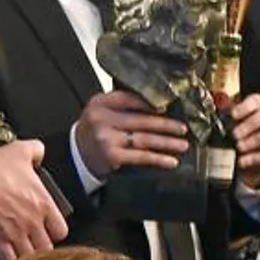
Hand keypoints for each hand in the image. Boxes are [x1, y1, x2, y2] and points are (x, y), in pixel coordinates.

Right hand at [0, 139, 66, 259]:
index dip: (54, 231)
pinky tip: (5, 259)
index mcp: (43, 203)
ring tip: (20, 253)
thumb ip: (37, 150)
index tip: (47, 228)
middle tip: (33, 242)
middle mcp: (33, 223)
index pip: (61, 230)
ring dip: (25, 256)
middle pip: (46, 248)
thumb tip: (40, 154)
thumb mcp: (20, 149)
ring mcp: (15, 234)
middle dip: (41, 246)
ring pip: (29, 257)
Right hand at [75, 90, 189, 178]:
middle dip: (166, 125)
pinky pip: (140, 156)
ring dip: (167, 142)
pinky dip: (158, 158)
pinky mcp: (112, 156)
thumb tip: (158, 106)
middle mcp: (102, 119)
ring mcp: (107, 138)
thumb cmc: (94, 130)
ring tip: (182, 144)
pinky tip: (170, 160)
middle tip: (182, 128)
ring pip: (144, 139)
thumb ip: (122, 103)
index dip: (151, 103)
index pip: (130, 98)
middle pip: (141, 120)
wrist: (77, 153)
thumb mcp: (100, 110)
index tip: (169, 106)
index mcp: (100, 103)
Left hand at [229, 94, 259, 187]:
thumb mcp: (229, 122)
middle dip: (249, 125)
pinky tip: (241, 161)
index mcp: (259, 105)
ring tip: (238, 147)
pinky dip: (254, 158)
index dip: (244, 107)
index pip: (256, 101)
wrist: (247, 152)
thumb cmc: (236, 130)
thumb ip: (224, 118)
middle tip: (234, 134)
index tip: (232, 115)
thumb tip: (215, 119)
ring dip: (255, 140)